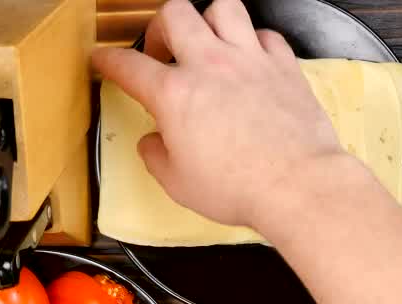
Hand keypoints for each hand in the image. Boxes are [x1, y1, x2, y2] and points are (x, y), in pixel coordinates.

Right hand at [92, 0, 345, 227]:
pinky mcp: (284, 67)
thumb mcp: (178, 184)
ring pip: (223, 7)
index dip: (110, 60)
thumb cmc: (239, 188)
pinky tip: (252, 58)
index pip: (129, 66)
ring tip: (207, 42)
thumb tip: (152, 143)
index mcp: (175, 94)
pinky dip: (255, 40)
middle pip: (174, 14)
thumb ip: (157, 156)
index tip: (105, 60)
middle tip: (163, 51)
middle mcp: (210, 65)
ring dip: (208, 20)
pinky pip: (267, 33)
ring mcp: (250, 60)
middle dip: (160, 27)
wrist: (297, 185)